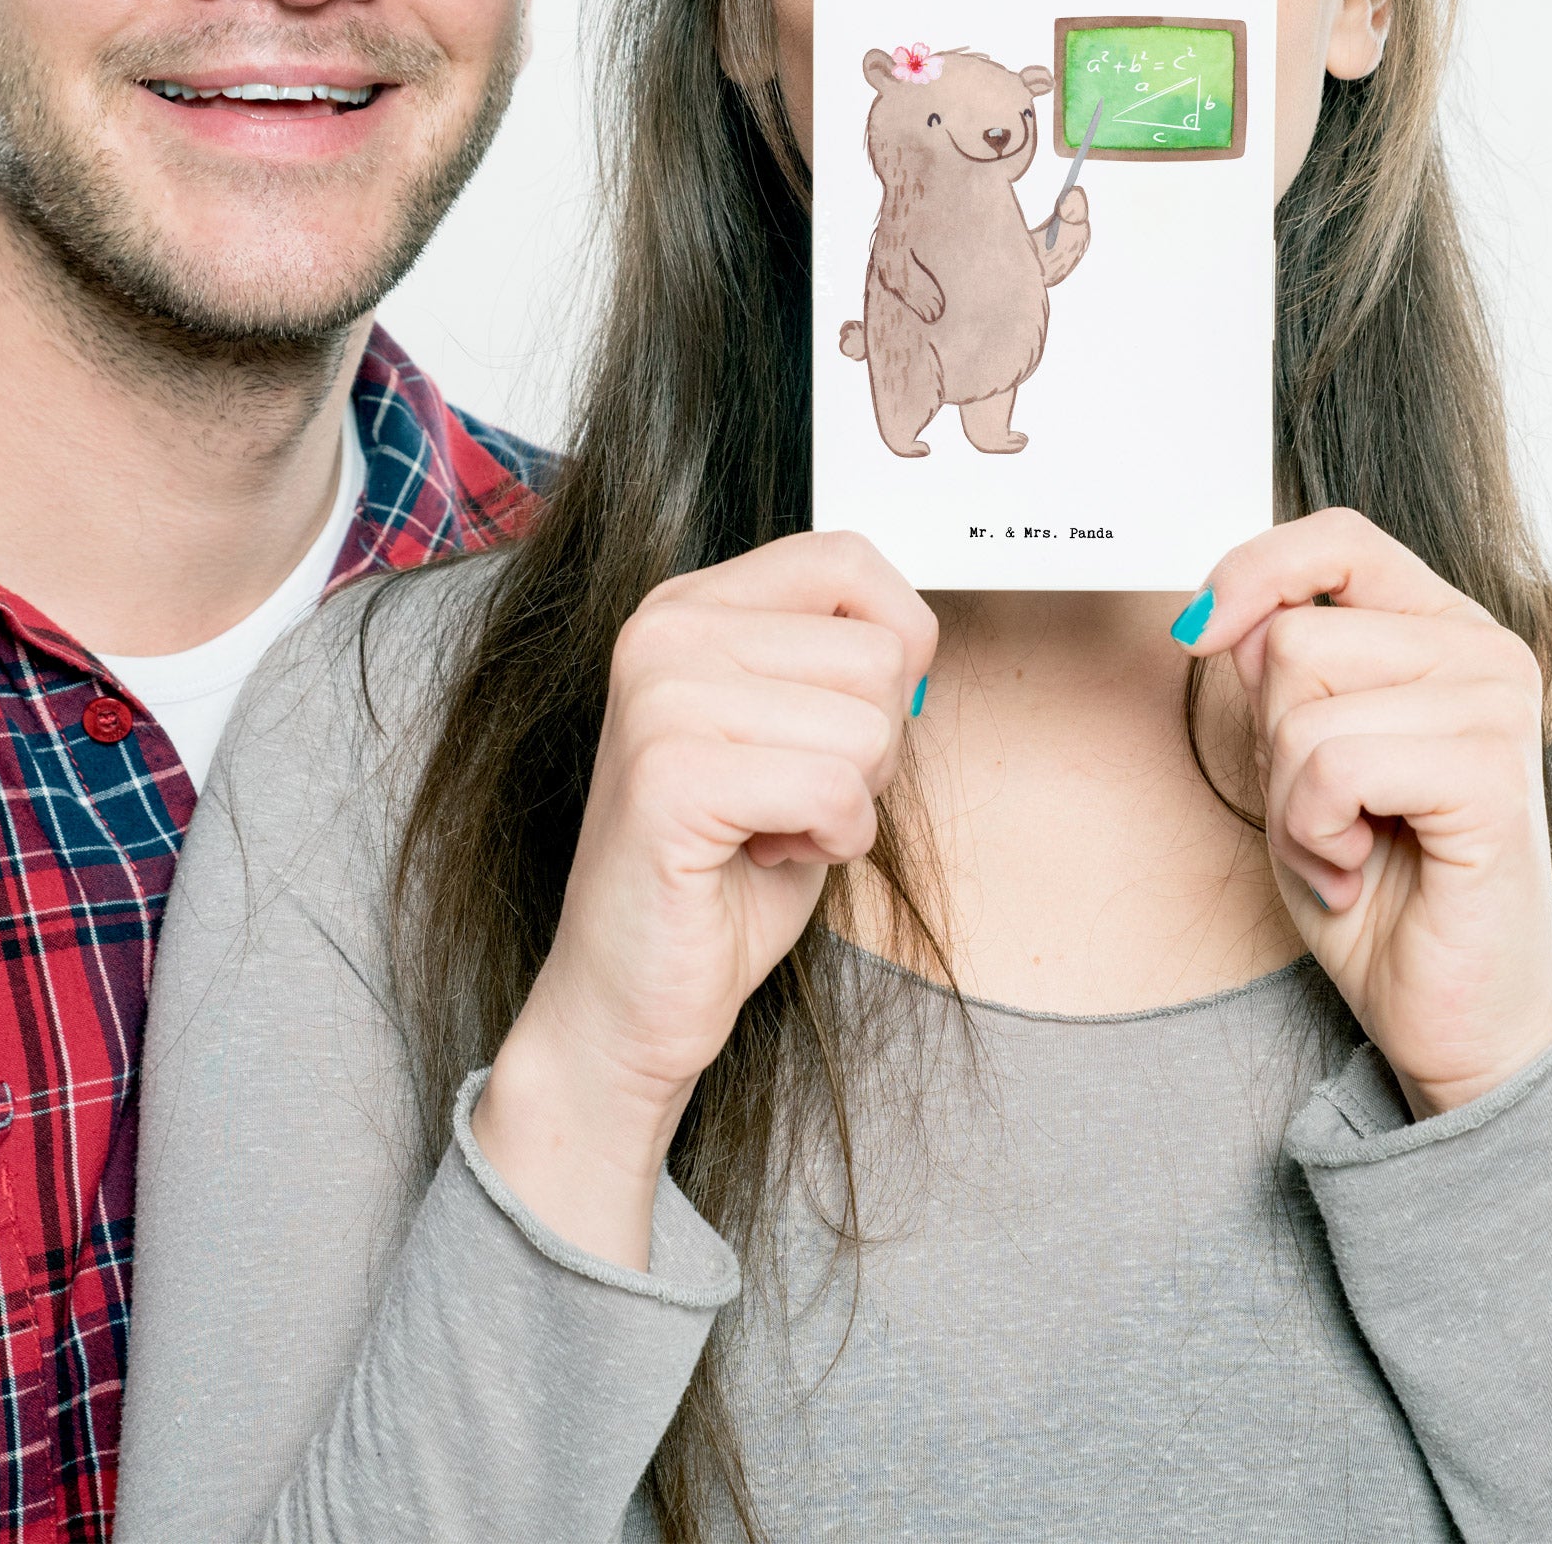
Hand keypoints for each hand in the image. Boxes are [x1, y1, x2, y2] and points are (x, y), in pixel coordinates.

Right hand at [472, 530, 933, 1265]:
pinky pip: (835, 790)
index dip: (896, 643)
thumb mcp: (794, 736)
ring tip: (772, 827)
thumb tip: (919, 636)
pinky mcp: (670, 775)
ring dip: (849, 802)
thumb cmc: (724, 872)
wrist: (633, 992)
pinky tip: (763, 856)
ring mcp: (659, 696)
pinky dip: (831, 842)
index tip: (848, 719)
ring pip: (867, 724)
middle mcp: (664, 630)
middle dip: (871, 747)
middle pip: (877, 654)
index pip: (849, 559)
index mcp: (689, 606)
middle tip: (792, 797)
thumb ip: (838, 666)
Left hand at [1182, 510, 1551, 1117]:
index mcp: (1441, 628)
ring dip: (1291, 800)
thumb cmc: (1376, 883)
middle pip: (1293, 636)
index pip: (1338, 540)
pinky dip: (1315, 833)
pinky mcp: (1494, 777)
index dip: (1253, 571)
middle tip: (1326, 813)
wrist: (1443, 1010)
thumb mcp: (1297, 755)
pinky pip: (1334, 767)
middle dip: (1272, 739)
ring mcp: (1496, 709)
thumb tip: (1226, 617)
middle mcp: (1483, 652)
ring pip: (1302, 706)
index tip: (1198, 632)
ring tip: (1347, 846)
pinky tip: (1361, 871)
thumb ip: (1278, 672)